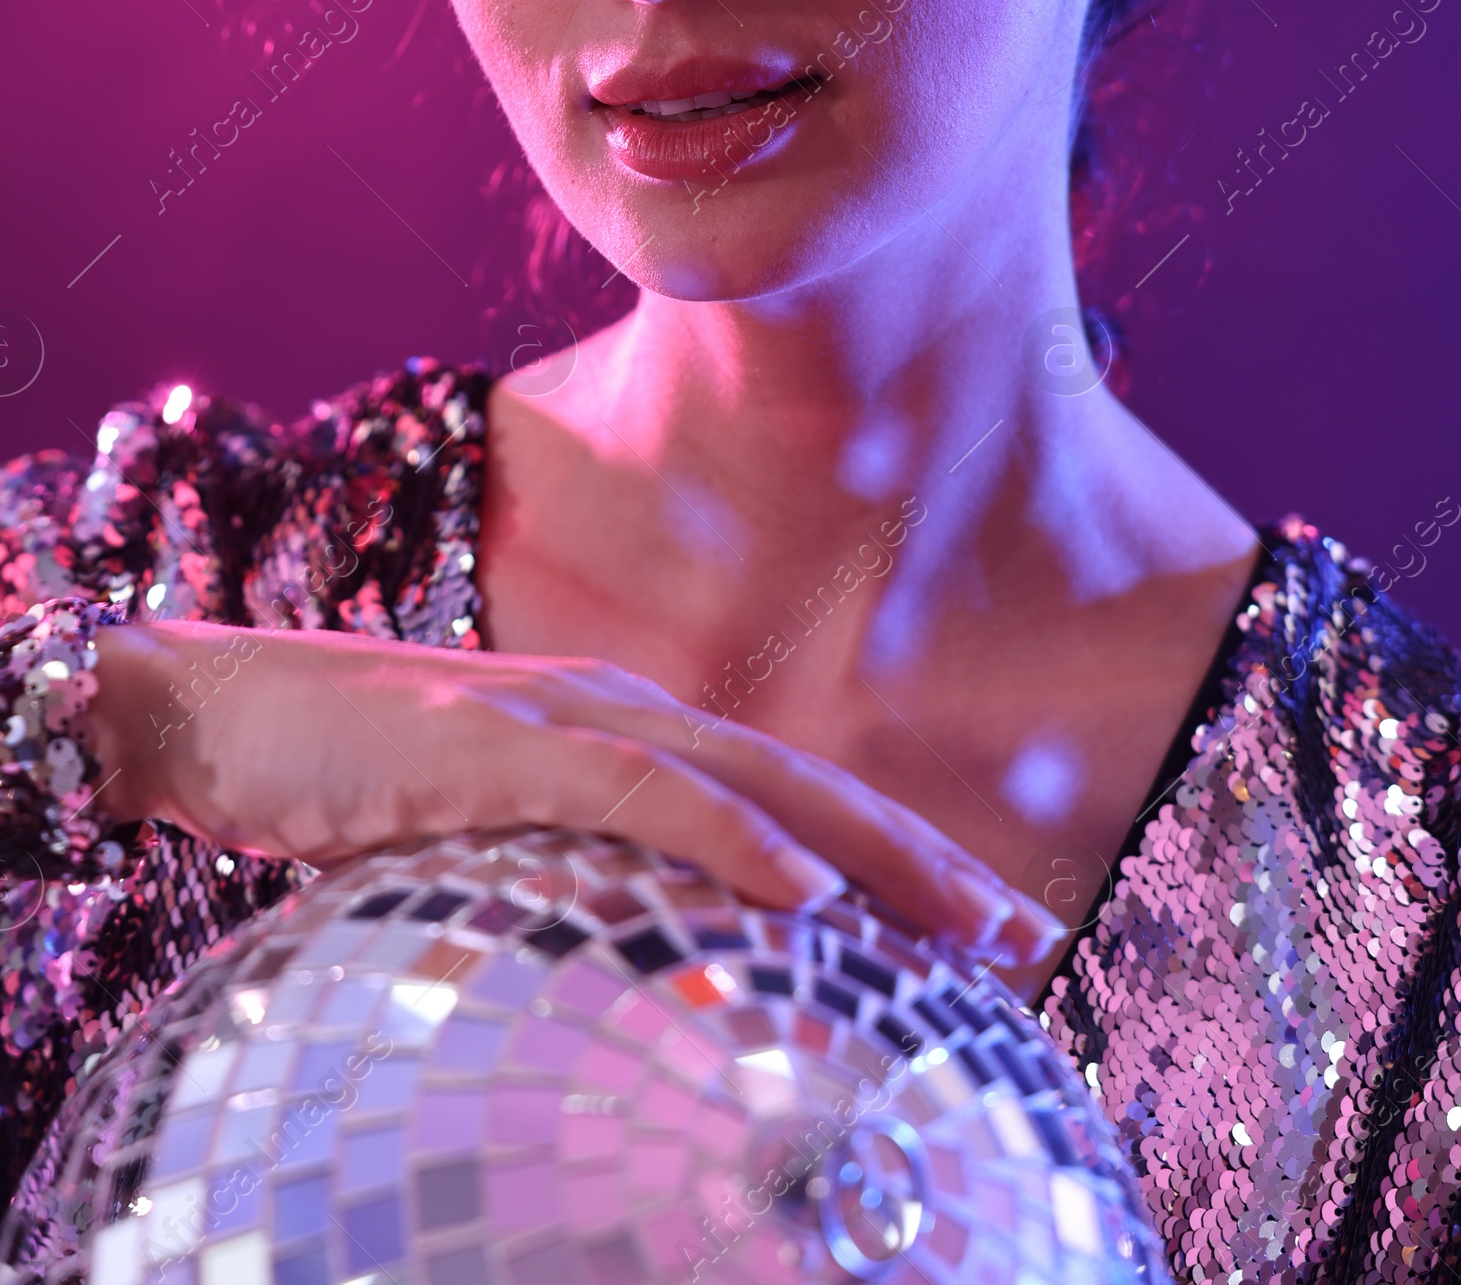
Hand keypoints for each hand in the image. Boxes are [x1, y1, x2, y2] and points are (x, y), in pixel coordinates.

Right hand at [86, 620, 1057, 966]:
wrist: (213, 709)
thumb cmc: (339, 784)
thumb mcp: (472, 841)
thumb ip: (560, 882)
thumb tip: (636, 975)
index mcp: (623, 734)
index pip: (784, 799)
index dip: (889, 858)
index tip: (977, 931)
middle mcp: (621, 711)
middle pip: (806, 785)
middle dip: (924, 860)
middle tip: (1022, 938)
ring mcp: (568, 719)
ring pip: (756, 782)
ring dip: (872, 853)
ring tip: (967, 924)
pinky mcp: (506, 745)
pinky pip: (644, 794)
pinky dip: (734, 840)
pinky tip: (802, 893)